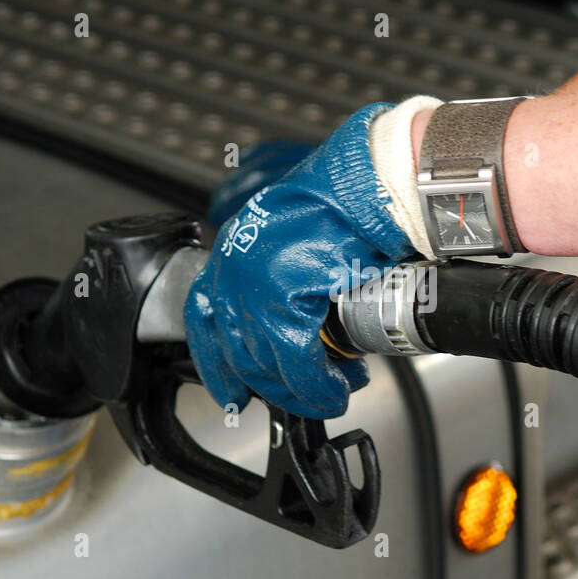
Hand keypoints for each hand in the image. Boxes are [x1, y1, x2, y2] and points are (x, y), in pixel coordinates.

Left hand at [185, 103, 418, 419]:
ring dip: (301, 390)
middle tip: (305, 396)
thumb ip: (287, 279)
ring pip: (266, 362)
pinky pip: (297, 361)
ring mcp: (253, 283)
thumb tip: (305, 325)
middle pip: (238, 351)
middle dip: (274, 385)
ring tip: (333, 391)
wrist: (371, 182)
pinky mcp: (283, 298)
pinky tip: (336, 388)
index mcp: (234, 250)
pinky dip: (318, 385)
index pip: (206, 319)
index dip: (217, 365)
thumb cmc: (348, 201)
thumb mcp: (299, 239)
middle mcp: (234, 267)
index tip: (232, 394)